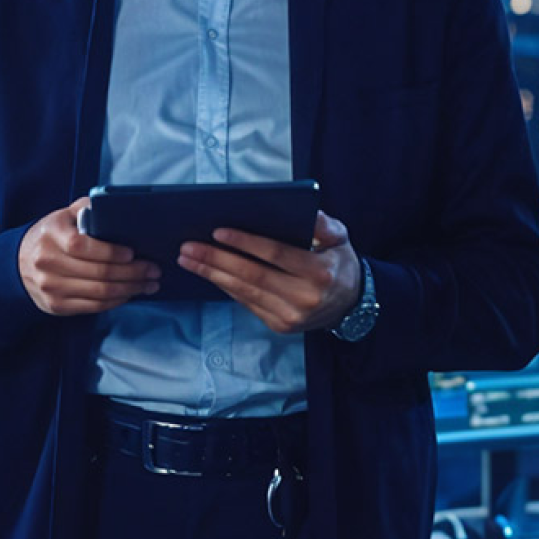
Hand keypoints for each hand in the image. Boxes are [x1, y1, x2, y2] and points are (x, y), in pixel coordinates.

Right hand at [19, 197, 159, 315]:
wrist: (18, 263)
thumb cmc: (51, 236)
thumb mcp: (64, 215)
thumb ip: (88, 209)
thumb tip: (118, 208)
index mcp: (52, 235)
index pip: (83, 246)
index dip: (112, 252)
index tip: (133, 253)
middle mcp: (48, 262)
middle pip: (98, 273)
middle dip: (133, 273)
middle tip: (153, 270)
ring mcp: (51, 287)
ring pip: (100, 293)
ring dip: (130, 290)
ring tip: (148, 284)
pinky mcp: (56, 305)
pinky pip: (94, 306)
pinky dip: (116, 301)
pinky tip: (130, 293)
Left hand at [177, 210, 360, 333]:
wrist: (351, 305)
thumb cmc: (338, 262)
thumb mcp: (340, 238)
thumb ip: (325, 225)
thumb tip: (306, 212)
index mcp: (319, 272)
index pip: (275, 255)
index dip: (245, 243)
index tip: (217, 231)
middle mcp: (304, 298)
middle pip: (252, 276)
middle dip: (216, 259)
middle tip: (188, 247)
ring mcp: (291, 316)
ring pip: (244, 292)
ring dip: (212, 274)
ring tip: (188, 259)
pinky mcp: (280, 326)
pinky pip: (246, 303)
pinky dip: (225, 287)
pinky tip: (208, 273)